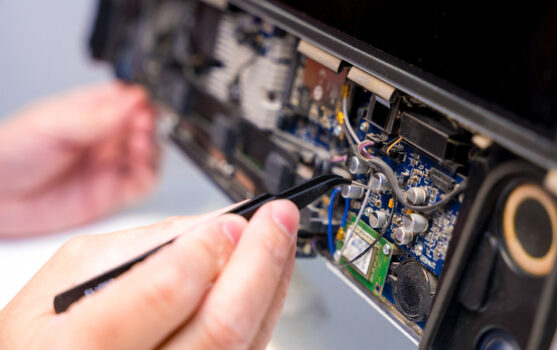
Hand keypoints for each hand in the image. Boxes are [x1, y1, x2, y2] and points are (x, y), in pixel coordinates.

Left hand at [0, 81, 157, 236]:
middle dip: (150, 125)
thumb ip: (94, 118)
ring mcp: (112, 164)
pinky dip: (150, 174)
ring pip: (151, 153)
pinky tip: (141, 166)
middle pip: (146, 127)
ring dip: (153, 148)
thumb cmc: (10, 152)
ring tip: (140, 144)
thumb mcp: (52, 125)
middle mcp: (106, 137)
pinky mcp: (114, 192)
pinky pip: (144, 183)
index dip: (141, 102)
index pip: (129, 100)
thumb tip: (132, 101)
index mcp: (92, 110)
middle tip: (142, 125)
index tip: (142, 106)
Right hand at [0, 199, 299, 348]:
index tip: (233, 219)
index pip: (165, 294)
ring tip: (281, 237)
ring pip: (245, 341)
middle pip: (221, 326)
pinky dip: (265, 306)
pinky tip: (269, 273)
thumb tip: (216, 224)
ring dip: (273, 281)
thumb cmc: (49, 328)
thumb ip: (144, 243)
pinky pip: (248, 349)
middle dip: (261, 260)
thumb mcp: (73, 270)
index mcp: (82, 344)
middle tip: (277, 217)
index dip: (207, 251)